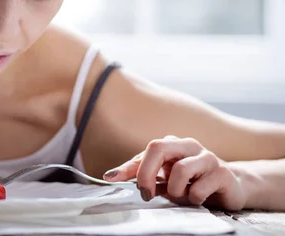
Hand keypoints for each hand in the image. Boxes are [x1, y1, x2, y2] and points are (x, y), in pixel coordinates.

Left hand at [102, 136, 245, 210]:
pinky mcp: (223, 174)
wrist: (232, 187)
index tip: (111, 178)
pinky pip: (199, 189)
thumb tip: (110, 175)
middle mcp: (188, 146)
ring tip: (181, 196)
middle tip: (146, 194)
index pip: (146, 150)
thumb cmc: (193, 181)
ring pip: (180, 170)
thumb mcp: (164, 177)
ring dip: (175, 191)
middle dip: (146, 173)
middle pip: (159, 147)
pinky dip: (193, 198)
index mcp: (172, 144)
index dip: (129, 166)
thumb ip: (140, 174)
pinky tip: (198, 198)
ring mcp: (207, 158)